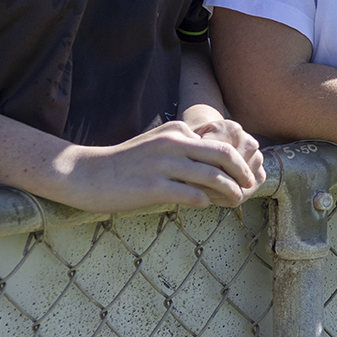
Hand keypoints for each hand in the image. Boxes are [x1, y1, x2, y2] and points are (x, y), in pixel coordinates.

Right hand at [50, 119, 263, 212]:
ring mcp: (162, 164)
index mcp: (177, 130)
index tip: (244, 174)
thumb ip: (185, 149)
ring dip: (230, 190)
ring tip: (237, 200)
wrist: (85, 174)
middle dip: (243, 172)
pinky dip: (205, 201)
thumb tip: (215, 166)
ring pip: (212, 176)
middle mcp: (172, 143)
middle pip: (224, 154)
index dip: (237, 160)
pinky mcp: (151, 186)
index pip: (219, 144)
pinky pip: (190, 194)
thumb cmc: (126, 163)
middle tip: (251, 184)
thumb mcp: (158, 144)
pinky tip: (206, 205)